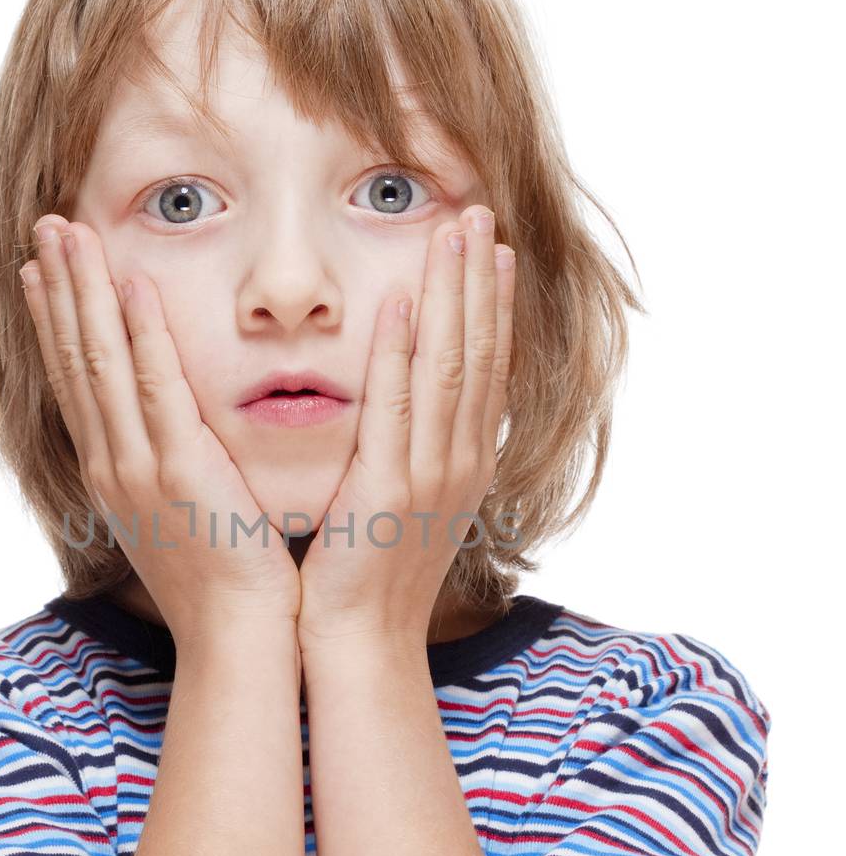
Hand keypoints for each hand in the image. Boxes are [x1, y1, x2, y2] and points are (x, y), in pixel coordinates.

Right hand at [21, 216, 300, 645]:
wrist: (237, 637)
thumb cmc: (222, 582)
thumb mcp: (183, 518)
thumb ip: (173, 470)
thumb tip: (175, 442)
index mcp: (115, 474)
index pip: (78, 382)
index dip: (58, 322)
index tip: (44, 271)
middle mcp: (112, 464)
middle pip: (75, 359)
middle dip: (60, 289)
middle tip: (45, 228)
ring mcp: (138, 466)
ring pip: (101, 362)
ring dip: (84, 292)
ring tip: (68, 233)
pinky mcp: (179, 470)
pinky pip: (155, 387)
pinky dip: (140, 335)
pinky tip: (132, 286)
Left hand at [296, 204, 514, 653]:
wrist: (362, 643)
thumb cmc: (372, 579)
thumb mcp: (405, 509)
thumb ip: (412, 457)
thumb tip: (413, 422)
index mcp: (462, 465)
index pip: (485, 368)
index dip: (491, 305)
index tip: (493, 251)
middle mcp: (459, 462)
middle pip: (478, 352)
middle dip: (480, 280)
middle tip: (481, 213)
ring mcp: (431, 473)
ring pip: (450, 366)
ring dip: (454, 294)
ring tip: (456, 231)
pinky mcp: (389, 486)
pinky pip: (398, 406)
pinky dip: (404, 351)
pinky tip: (405, 301)